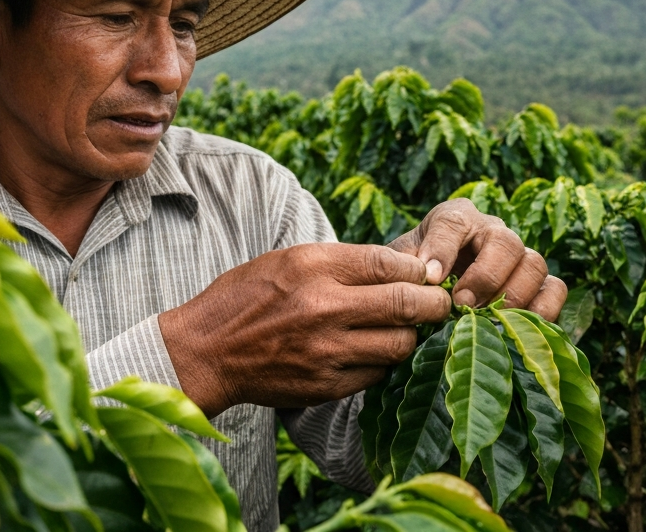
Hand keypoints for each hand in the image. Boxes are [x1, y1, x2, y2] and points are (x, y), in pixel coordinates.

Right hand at [158, 243, 450, 417]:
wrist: (206, 352)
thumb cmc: (245, 298)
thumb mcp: (286, 260)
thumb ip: (340, 261)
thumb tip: (398, 266)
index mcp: (312, 266)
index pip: (388, 262)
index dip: (418, 267)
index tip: (426, 272)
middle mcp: (323, 307)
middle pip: (407, 303)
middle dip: (433, 302)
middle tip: (439, 302)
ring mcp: (326, 351)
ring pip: (400, 344)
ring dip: (411, 335)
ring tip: (405, 328)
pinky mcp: (326, 385)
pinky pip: (377, 373)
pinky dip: (383, 361)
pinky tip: (373, 352)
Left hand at [388, 198, 566, 320]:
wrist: (431, 291)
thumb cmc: (413, 275)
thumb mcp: (399, 266)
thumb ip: (402, 269)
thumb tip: (421, 282)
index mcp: (455, 218)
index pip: (453, 222)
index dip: (443, 248)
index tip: (431, 278)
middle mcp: (493, 231)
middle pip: (505, 242)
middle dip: (486, 276)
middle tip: (462, 303)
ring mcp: (520, 256)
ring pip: (534, 263)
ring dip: (513, 295)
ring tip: (487, 319)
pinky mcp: (539, 283)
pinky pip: (555, 288)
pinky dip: (543, 308)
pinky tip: (516, 328)